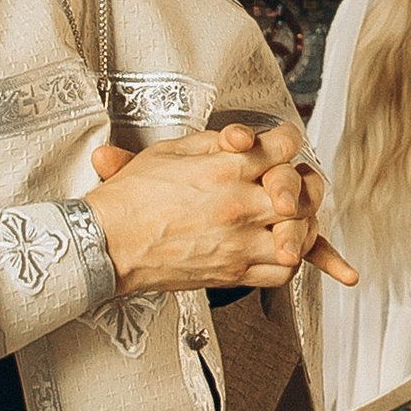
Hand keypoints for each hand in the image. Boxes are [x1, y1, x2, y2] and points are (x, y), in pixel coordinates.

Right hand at [85, 122, 356, 292]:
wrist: (105, 244)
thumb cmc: (129, 199)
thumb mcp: (168, 152)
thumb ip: (212, 142)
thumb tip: (244, 136)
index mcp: (224, 169)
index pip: (283, 148)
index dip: (289, 140)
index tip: (285, 143)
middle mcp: (238, 206)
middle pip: (300, 193)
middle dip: (304, 183)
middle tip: (296, 180)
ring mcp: (239, 243)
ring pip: (298, 236)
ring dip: (301, 225)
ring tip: (292, 217)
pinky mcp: (232, 273)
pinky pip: (281, 273)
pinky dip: (288, 261)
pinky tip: (279, 248)